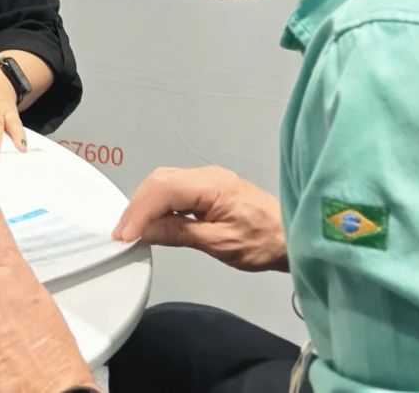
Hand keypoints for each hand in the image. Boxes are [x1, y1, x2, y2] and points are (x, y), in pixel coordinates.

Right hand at [113, 166, 288, 271]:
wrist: (296, 237)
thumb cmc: (264, 242)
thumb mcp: (221, 243)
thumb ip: (179, 233)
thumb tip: (144, 231)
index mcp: (211, 184)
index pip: (163, 190)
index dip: (139, 211)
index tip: (125, 235)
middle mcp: (206, 175)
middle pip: (158, 181)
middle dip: (136, 206)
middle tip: (121, 234)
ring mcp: (207, 179)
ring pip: (163, 182)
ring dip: (143, 204)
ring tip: (131, 229)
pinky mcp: (208, 189)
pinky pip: (173, 189)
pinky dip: (156, 203)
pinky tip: (151, 221)